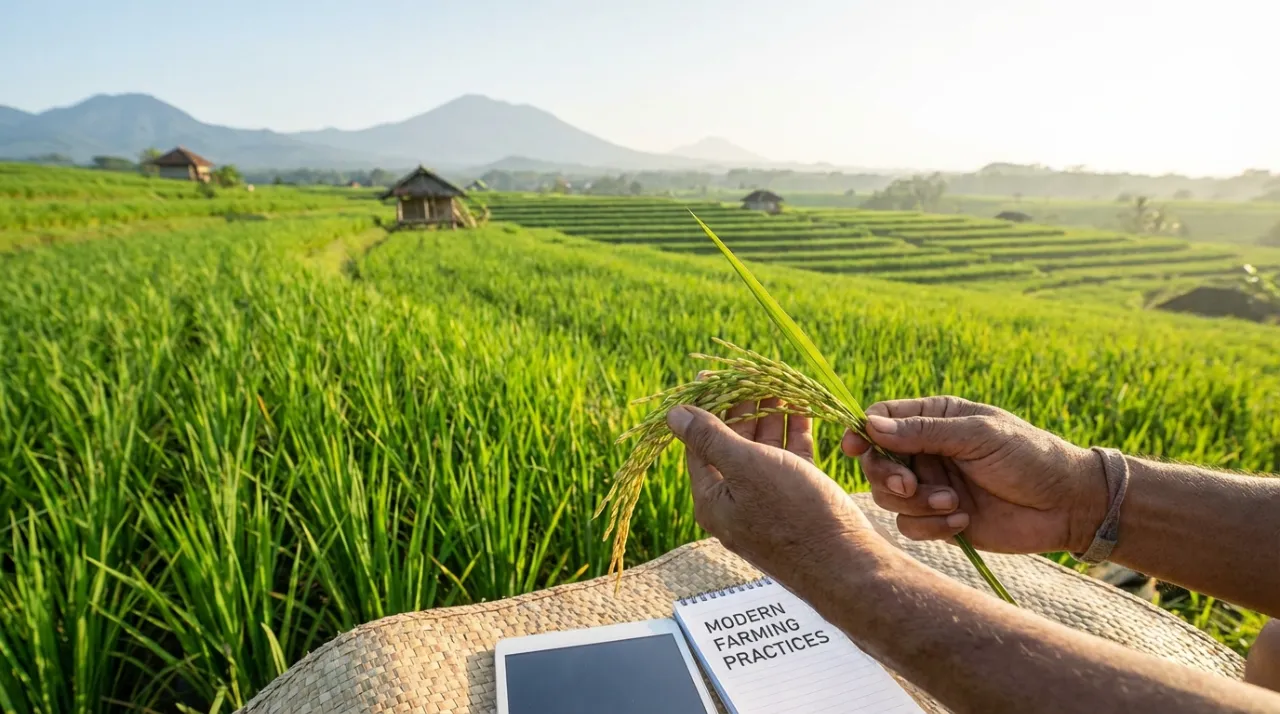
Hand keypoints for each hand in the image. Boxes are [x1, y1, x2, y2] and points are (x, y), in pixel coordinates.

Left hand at [666, 398, 887, 586]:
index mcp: (713, 498)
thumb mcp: (748, 467)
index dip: (707, 409)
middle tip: (754, 376)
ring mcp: (768, 503)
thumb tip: (673, 414)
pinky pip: (790, 461)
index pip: (699, 444)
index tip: (716, 378)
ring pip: (764, 450)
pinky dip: (794, 434)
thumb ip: (710, 437)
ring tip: (779, 385)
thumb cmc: (794, 516)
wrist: (848, 564)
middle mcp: (736, 502)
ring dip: (770, 417)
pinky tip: (802, 408)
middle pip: (732, 444)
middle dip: (743, 408)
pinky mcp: (798, 501)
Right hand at [842, 396, 1105, 554]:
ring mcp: (931, 486)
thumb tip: (870, 425)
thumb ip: (923, 431)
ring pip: (889, 498)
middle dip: (886, 475)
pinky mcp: (939, 520)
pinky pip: (910, 526)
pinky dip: (931, 525)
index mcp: (935, 418)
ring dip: (915, 503)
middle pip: (876, 461)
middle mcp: (927, 451)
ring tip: (952, 503)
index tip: (853, 447)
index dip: (862, 433)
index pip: (882, 419)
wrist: (1068, 506)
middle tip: (909, 484)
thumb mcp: (977, 435)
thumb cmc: (1029, 457)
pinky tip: (963, 520)